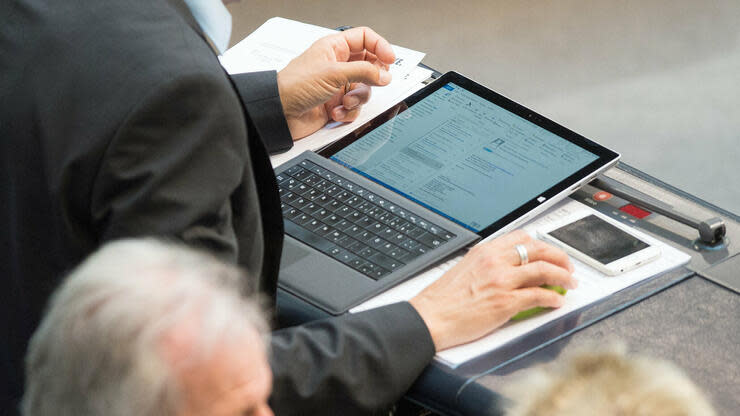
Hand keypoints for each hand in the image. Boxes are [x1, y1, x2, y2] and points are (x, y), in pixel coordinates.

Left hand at [277, 27, 395, 139]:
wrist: (280, 113)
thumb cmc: (295, 86)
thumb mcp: (333, 73)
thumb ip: (364, 72)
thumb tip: (384, 74)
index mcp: (334, 48)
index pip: (365, 39)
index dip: (380, 46)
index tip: (390, 59)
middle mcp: (338, 65)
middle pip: (369, 65)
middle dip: (372, 77)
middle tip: (374, 82)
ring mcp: (338, 85)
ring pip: (364, 89)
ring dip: (357, 98)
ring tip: (345, 102)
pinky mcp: (336, 104)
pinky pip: (354, 107)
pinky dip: (348, 112)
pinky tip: (335, 111)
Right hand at [409, 230, 576, 350]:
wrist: (430, 317)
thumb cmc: (443, 299)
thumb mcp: (465, 269)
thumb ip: (487, 265)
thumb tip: (508, 271)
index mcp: (485, 251)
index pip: (522, 238)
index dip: (542, 245)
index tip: (550, 252)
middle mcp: (495, 261)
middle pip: (538, 250)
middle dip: (559, 257)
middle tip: (567, 267)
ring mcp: (502, 281)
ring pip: (544, 270)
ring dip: (563, 276)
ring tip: (569, 283)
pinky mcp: (506, 302)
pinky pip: (538, 295)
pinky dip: (552, 298)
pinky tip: (556, 302)